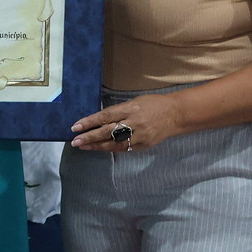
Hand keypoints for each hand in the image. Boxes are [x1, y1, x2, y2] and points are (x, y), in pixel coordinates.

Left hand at [69, 94, 185, 151]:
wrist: (176, 114)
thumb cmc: (152, 104)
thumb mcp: (135, 102)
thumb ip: (118, 111)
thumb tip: (99, 119)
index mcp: (131, 108)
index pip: (105, 116)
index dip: (89, 122)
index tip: (76, 127)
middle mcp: (134, 123)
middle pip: (107, 132)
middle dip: (89, 137)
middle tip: (75, 141)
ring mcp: (140, 135)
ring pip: (114, 143)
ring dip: (97, 146)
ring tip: (83, 146)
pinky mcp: (144, 145)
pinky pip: (124, 148)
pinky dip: (110, 148)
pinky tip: (99, 148)